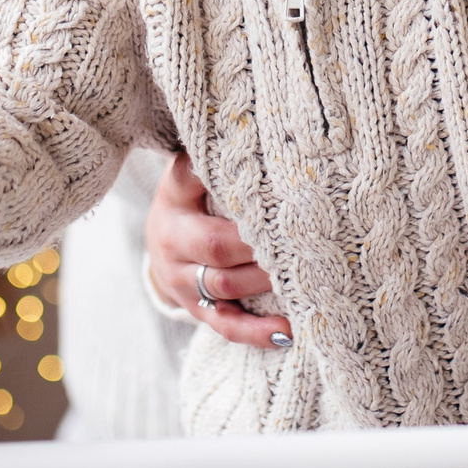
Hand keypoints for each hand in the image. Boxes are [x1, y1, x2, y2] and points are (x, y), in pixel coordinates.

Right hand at [146, 152, 292, 348]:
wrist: (161, 243)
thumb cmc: (193, 199)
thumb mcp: (192, 173)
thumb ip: (216, 158)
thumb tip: (259, 135)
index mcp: (174, 199)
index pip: (191, 183)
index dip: (228, 185)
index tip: (270, 183)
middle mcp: (173, 241)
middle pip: (216, 245)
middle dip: (260, 244)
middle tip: (303, 237)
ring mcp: (183, 281)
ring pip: (226, 286)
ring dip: (266, 281)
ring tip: (306, 275)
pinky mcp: (197, 310)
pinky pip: (226, 326)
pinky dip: (257, 332)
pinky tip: (288, 330)